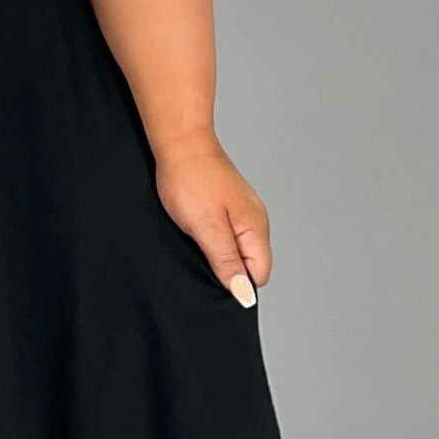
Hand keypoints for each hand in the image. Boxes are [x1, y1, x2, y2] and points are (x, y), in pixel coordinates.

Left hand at [153, 134, 269, 305]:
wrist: (180, 143)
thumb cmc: (190, 180)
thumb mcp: (206, 229)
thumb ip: (227, 262)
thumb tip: (244, 295)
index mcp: (255, 229)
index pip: (258, 275)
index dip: (236, 283)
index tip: (211, 276)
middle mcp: (255, 221)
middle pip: (249, 264)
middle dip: (226, 269)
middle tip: (199, 254)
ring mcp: (243, 212)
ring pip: (236, 249)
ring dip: (216, 252)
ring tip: (195, 238)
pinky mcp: (228, 205)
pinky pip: (226, 233)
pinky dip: (211, 237)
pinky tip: (195, 228)